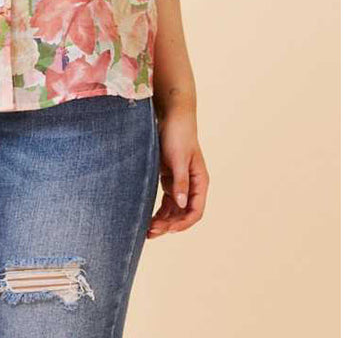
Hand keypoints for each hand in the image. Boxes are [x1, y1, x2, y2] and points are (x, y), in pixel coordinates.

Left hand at [147, 105, 208, 237]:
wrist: (171, 115)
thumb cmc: (178, 134)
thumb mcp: (179, 159)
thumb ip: (181, 182)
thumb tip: (182, 206)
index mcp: (200, 182)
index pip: (195, 211)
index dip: (182, 224)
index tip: (166, 229)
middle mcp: (192, 185)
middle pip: (183, 214)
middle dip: (169, 225)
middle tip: (150, 232)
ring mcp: (181, 183)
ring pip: (174, 210)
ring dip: (163, 221)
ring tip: (147, 231)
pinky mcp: (169, 178)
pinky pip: (166, 201)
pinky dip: (159, 211)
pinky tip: (148, 217)